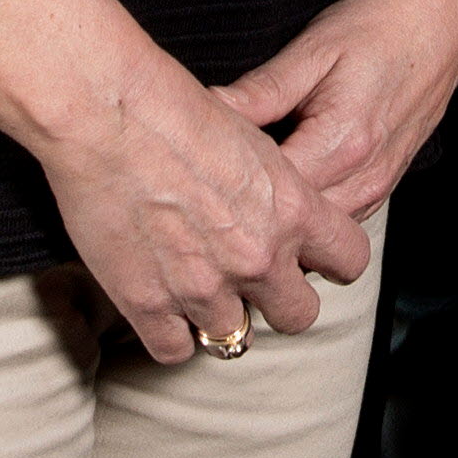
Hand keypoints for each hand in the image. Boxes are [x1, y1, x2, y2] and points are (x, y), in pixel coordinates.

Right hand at [0, 0, 354, 363]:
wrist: (108, 110)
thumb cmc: (172, 106)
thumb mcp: (250, 133)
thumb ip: (272, 183)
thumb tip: (272, 201)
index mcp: (293, 209)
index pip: (349, 261)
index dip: (329, 261)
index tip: (310, 257)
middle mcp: (258, 256)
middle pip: (299, 315)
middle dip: (277, 300)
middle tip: (249, 278)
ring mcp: (204, 286)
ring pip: (234, 337)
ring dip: (217, 314)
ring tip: (194, 285)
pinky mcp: (148, 303)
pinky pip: (175, 351)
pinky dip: (169, 334)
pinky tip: (160, 307)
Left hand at [223, 0, 457, 227]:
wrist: (436, 23)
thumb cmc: (374, 30)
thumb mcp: (311, 51)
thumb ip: (259, 92)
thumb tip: (205, 112)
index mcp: (340, 145)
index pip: (267, 192)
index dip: (225, 185)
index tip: (194, 170)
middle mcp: (362, 179)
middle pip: (289, 226)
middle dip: (247, 212)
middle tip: (207, 187)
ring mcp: (376, 190)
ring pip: (313, 233)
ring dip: (277, 220)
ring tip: (239, 192)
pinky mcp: (381, 188)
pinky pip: (334, 221)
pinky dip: (306, 216)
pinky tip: (279, 191)